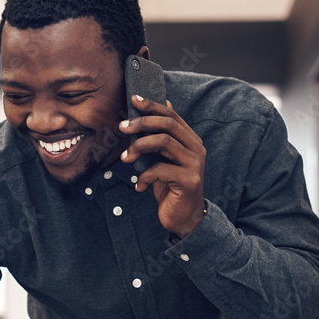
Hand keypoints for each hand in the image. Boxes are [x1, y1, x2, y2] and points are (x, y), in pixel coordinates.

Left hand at [119, 95, 206, 237]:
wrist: (183, 218)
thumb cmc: (170, 187)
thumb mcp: (164, 160)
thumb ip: (162, 139)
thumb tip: (155, 110)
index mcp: (190, 140)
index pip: (171, 115)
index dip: (152, 105)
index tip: (133, 100)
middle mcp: (197, 149)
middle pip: (167, 125)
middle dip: (141, 123)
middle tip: (121, 128)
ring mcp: (195, 164)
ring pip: (164, 142)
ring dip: (138, 147)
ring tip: (125, 158)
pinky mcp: (189, 181)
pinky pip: (160, 170)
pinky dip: (144, 176)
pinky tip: (139, 186)